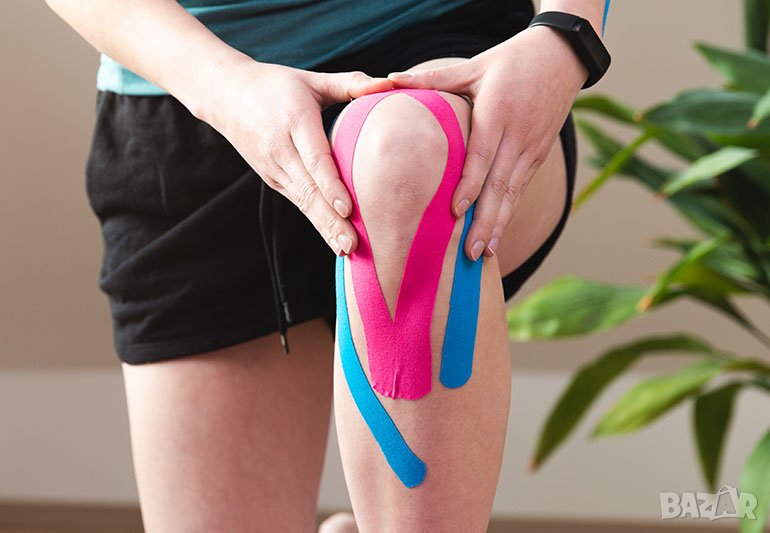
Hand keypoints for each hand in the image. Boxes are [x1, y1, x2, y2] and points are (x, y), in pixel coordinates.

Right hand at [199, 58, 393, 255]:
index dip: (331, 185)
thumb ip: (349, 83)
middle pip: (309, 191)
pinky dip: (317, 223)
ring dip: (324, 228)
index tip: (347, 208)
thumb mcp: (311, 79)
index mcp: (293, 122)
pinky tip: (335, 240)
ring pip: (303, 203)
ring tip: (347, 250)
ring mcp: (275, 170)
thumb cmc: (277, 85)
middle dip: (330, 221)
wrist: (226, 95)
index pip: (314, 159)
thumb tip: (387, 84)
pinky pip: (300, 203)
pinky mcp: (274, 180)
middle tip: (352, 245)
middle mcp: (281, 151)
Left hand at [387, 26, 588, 260]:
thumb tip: (389, 78)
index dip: (469, 186)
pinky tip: (497, 234)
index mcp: (498, 112)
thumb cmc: (512, 60)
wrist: (563, 55)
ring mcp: (532, 148)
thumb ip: (432, 77)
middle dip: (485, 221)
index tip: (454, 212)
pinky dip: (509, 212)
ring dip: (499, 224)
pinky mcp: (539, 154)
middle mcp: (518, 135)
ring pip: (514, 193)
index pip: (481, 156)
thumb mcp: (474, 65)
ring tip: (484, 253)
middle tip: (470, 252)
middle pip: (500, 185)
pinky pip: (522, 188)